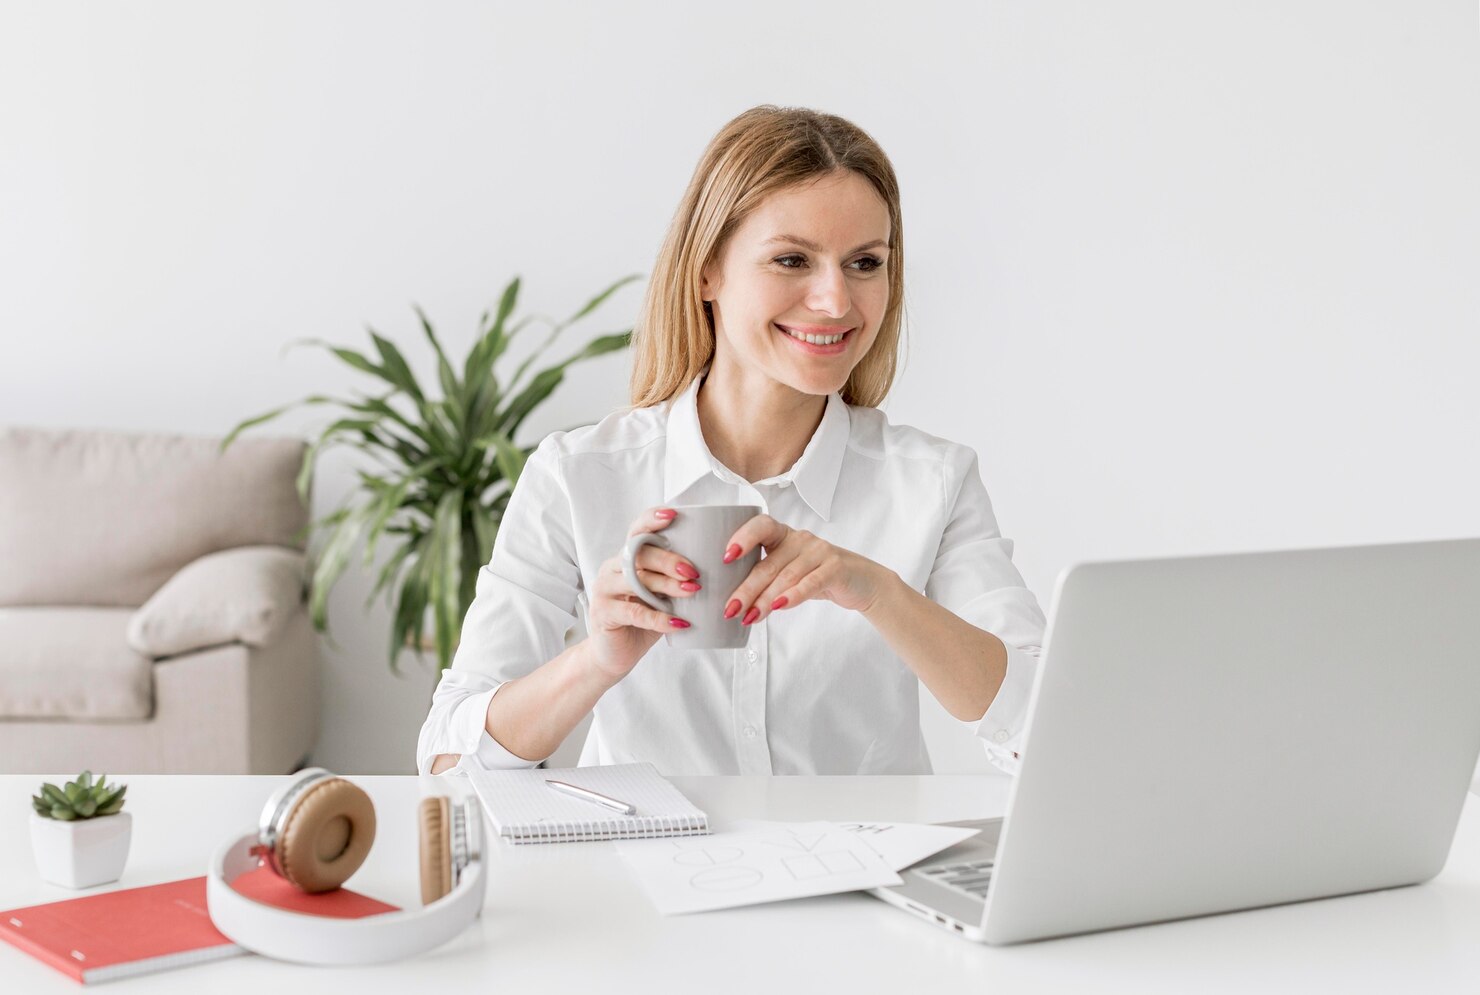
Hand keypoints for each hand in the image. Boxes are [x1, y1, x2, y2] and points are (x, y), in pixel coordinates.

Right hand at [587, 507, 701, 680]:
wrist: (614, 654)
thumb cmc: (642, 621)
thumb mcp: (660, 596)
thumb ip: (675, 579)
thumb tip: (717, 566)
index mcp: (625, 558)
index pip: (636, 531)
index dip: (652, 519)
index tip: (674, 513)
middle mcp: (612, 568)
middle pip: (639, 554)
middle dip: (669, 560)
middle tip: (694, 571)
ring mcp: (603, 590)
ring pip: (636, 580)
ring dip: (667, 585)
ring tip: (692, 591)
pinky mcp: (603, 613)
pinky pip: (634, 612)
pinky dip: (659, 618)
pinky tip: (680, 623)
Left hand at [719, 514, 890, 626]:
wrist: (861, 582)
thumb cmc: (817, 576)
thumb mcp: (790, 571)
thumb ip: (766, 578)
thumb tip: (731, 601)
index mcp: (783, 535)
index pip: (760, 526)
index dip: (742, 538)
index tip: (725, 557)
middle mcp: (800, 539)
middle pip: (767, 564)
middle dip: (746, 589)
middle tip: (729, 609)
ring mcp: (819, 551)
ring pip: (785, 576)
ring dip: (764, 600)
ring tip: (749, 617)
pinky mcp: (835, 567)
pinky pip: (810, 583)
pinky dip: (792, 595)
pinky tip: (778, 607)